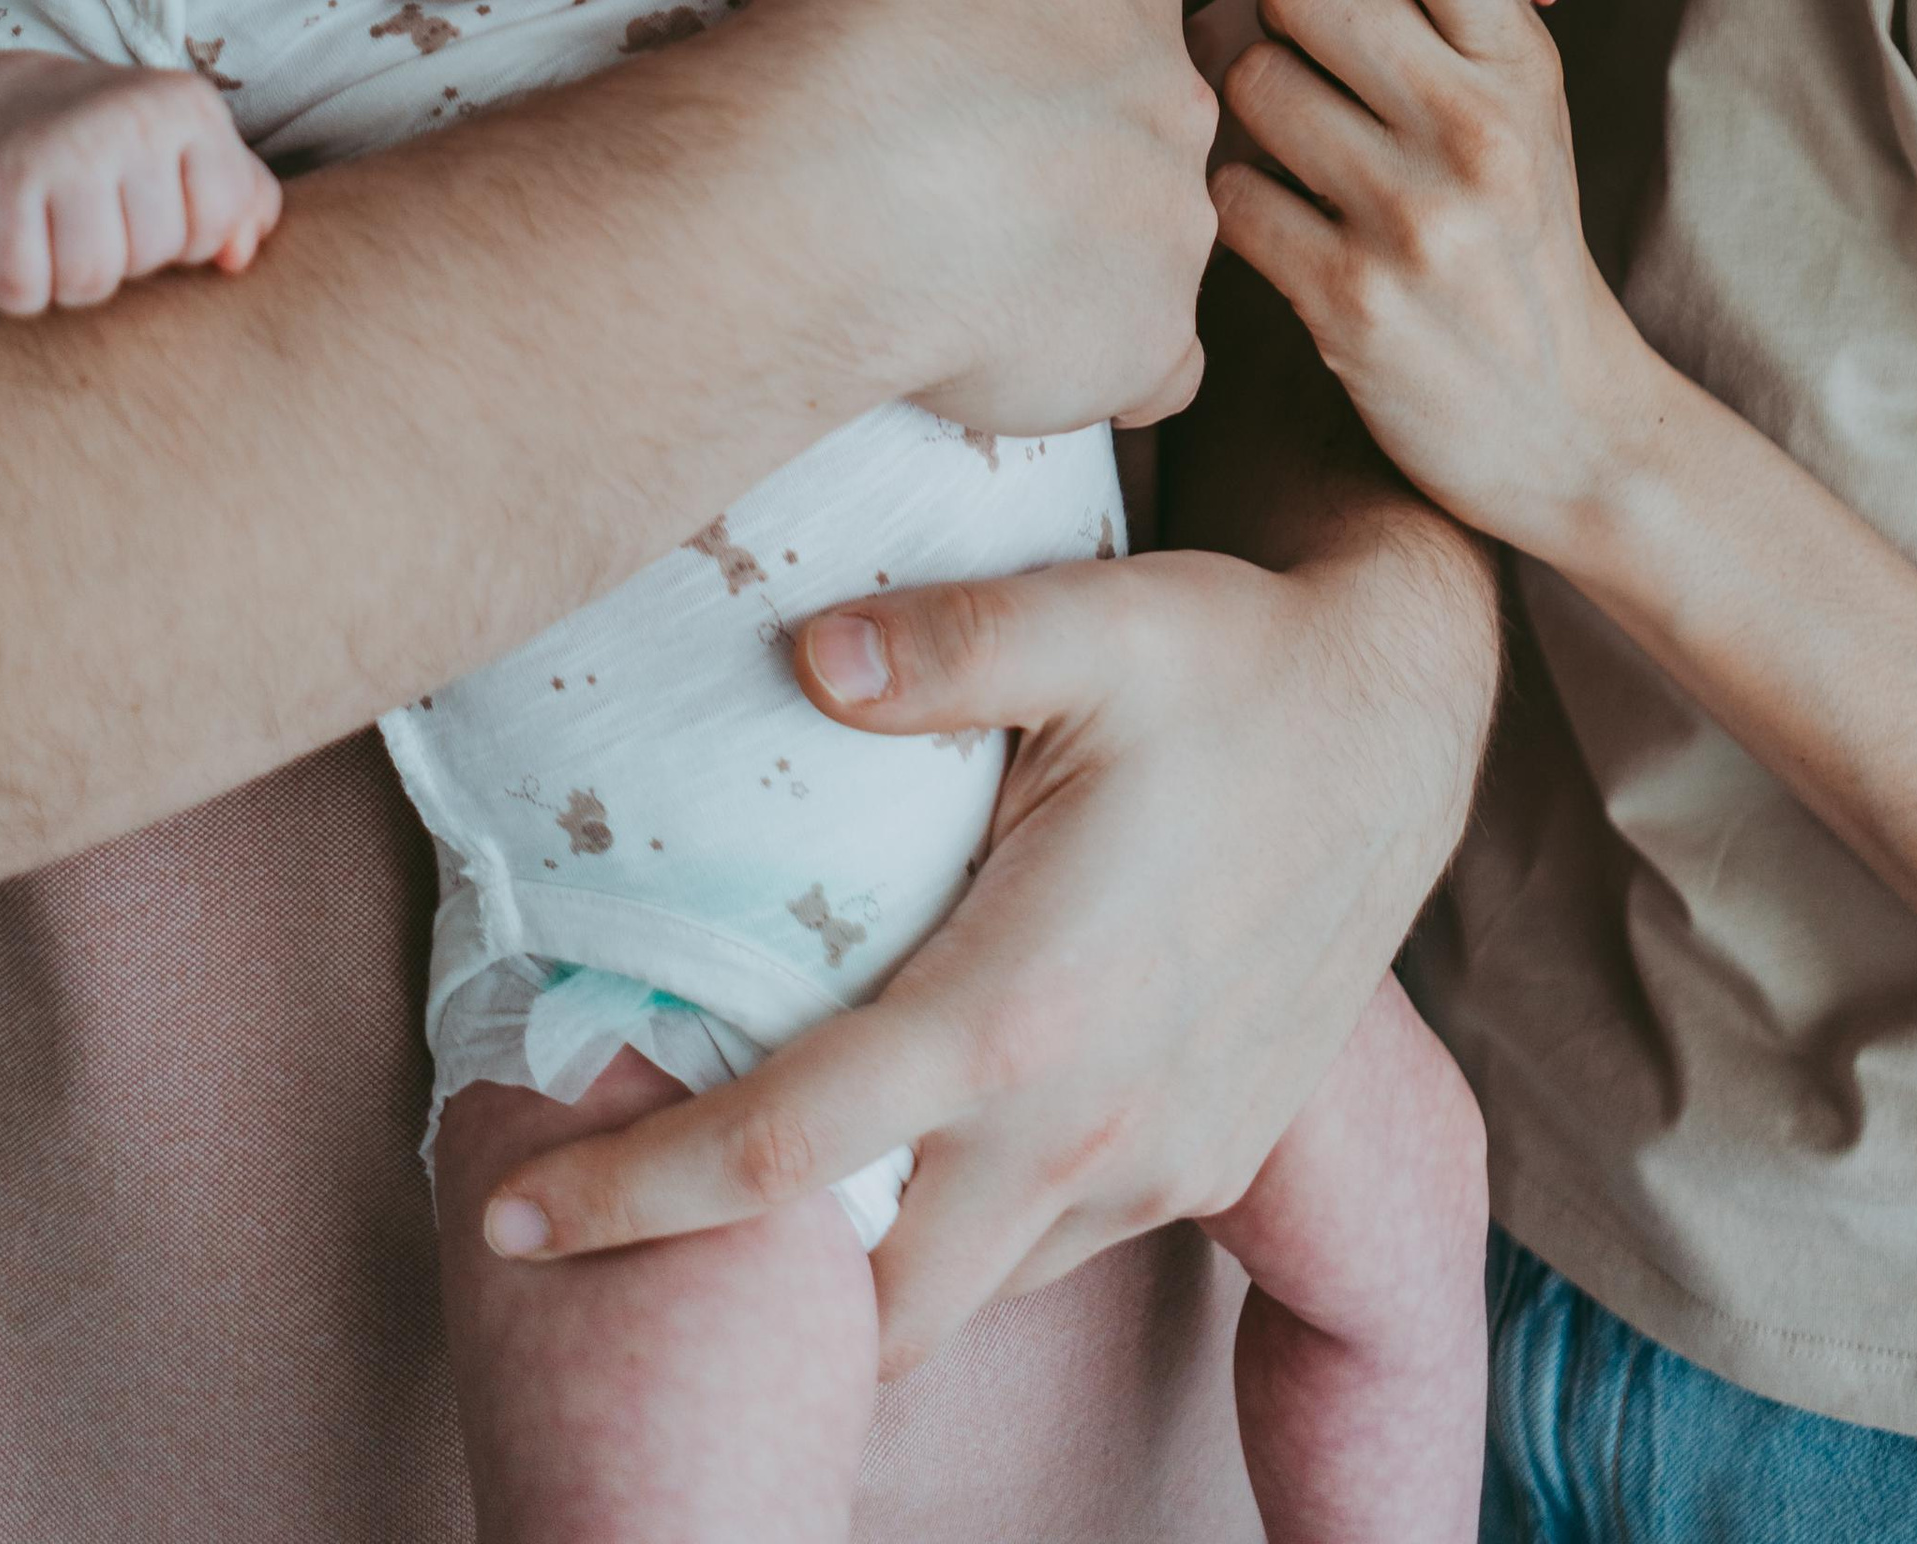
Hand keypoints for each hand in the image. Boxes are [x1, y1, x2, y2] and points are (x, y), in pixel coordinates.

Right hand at [0, 59, 283, 318]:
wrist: (13, 111)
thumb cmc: (126, 149)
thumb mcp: (196, 150)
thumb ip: (245, 198)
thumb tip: (238, 259)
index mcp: (190, 105)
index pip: (219, 221)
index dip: (191, 239)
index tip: (162, 211)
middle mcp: (130, 116)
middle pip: (152, 254)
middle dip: (130, 258)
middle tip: (103, 218)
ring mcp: (61, 146)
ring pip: (90, 279)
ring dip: (74, 281)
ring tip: (66, 235)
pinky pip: (22, 289)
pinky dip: (21, 290)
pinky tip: (21, 245)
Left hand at [475, 534, 1491, 1370]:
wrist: (1410, 715)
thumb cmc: (1239, 659)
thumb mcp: (1099, 615)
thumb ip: (942, 640)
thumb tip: (801, 656)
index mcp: (1025, 1008)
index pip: (786, 1152)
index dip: (630, 1200)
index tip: (507, 1218)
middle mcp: (1089, 1121)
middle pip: (869, 1302)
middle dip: (743, 1298)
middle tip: (617, 1228)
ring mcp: (1158, 1161)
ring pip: (964, 1295)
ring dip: (856, 1271)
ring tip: (754, 1186)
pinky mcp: (1208, 1162)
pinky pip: (1050, 1249)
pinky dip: (960, 1232)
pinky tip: (918, 1136)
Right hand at [750, 0, 1215, 432]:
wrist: (841, 170)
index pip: (1107, 7)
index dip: (1027, 28)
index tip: (950, 51)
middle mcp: (1177, 108)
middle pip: (1137, 125)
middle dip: (1059, 142)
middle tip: (949, 159)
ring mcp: (1170, 234)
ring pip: (1148, 242)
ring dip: (1074, 248)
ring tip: (965, 253)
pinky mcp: (1142, 348)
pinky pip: (1144, 364)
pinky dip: (1094, 358)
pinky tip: (1015, 339)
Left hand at [1212, 0, 1654, 551]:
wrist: (1569, 427)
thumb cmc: (1517, 239)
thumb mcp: (1520, 103)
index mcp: (1522, 61)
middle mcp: (1479, 128)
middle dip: (1274, 5)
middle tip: (1307, 63)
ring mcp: (1417, 218)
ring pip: (1250, 81)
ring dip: (1249, 113)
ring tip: (1306, 158)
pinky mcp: (1351, 304)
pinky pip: (1230, 195)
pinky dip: (1236, 208)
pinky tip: (1284, 232)